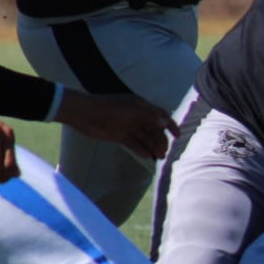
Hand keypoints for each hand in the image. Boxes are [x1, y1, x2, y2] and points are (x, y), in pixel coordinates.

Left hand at [54, 91, 176, 159]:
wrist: (84, 113)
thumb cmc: (110, 108)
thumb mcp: (133, 111)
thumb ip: (151, 116)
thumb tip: (165, 122)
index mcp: (141, 106)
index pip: (160, 114)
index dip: (170, 124)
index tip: (178, 136)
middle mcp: (136, 116)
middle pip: (153, 129)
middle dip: (161, 140)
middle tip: (164, 152)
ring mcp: (127, 126)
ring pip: (144, 138)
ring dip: (152, 146)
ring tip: (158, 157)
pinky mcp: (119, 135)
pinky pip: (133, 143)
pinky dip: (140, 149)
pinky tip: (147, 156)